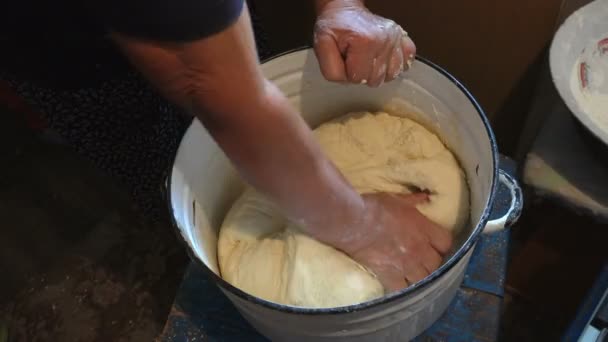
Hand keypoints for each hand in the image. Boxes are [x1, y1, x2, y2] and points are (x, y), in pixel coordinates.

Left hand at [313, 0, 415, 86]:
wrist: (345, 11)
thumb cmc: (334, 27)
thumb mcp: (322, 46)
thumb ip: (330, 69)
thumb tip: (347, 80)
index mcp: (364, 42)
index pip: (358, 79)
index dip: (349, 74)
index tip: (345, 60)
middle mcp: (384, 40)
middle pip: (376, 79)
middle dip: (363, 74)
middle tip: (356, 59)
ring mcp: (396, 39)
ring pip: (391, 76)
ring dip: (378, 71)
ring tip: (368, 58)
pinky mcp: (404, 40)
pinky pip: (406, 64)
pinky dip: (395, 65)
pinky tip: (383, 59)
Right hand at [329, 192, 452, 291]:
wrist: (354, 221)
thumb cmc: (375, 207)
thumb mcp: (397, 198)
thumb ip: (413, 200)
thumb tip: (425, 197)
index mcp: (423, 228)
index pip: (446, 242)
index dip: (442, 245)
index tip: (435, 245)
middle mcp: (419, 249)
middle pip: (437, 264)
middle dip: (432, 263)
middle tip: (423, 261)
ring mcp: (406, 264)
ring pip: (424, 279)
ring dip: (420, 278)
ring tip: (413, 275)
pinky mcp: (390, 274)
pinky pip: (403, 289)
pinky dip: (402, 289)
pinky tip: (399, 286)